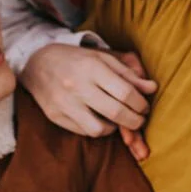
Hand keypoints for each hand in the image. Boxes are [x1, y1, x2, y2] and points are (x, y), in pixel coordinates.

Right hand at [20, 43, 156, 140]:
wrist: (37, 63)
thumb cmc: (78, 60)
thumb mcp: (104, 59)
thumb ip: (129, 75)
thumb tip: (153, 88)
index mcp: (91, 68)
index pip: (125, 92)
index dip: (140, 104)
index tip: (145, 107)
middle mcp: (76, 86)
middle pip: (116, 112)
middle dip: (135, 121)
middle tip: (139, 120)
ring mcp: (64, 103)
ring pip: (99, 129)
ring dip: (115, 129)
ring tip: (118, 121)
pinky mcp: (55, 116)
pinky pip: (84, 132)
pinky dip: (97, 129)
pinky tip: (100, 120)